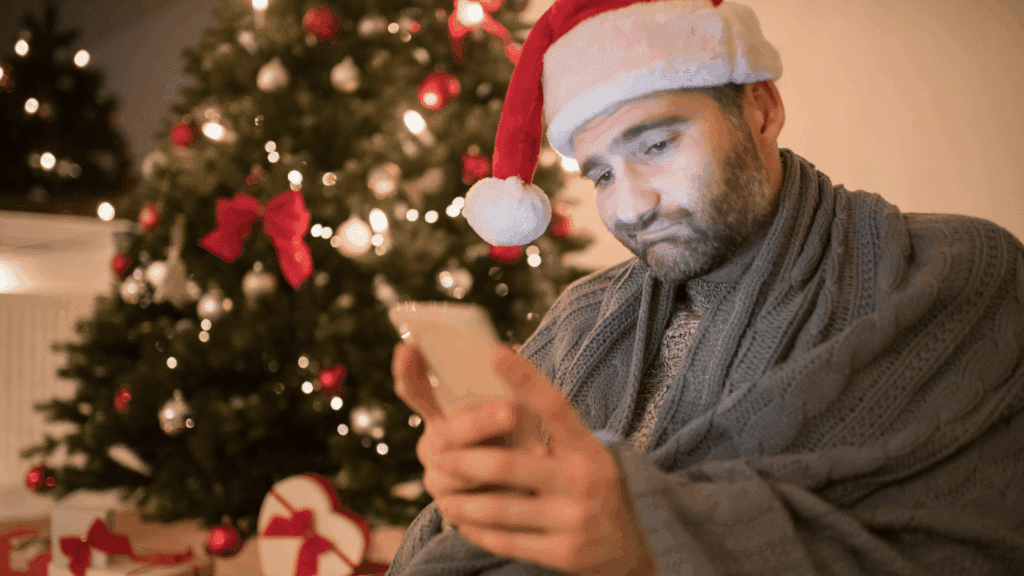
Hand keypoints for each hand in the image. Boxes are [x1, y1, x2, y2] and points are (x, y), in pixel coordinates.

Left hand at [391, 342, 654, 575]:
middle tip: (437, 454)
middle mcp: (583, 480)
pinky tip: (463, 520)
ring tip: (442, 493)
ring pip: (499, 508)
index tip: (495, 352)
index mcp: (587, 447)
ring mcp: (574, 520)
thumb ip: (551, 426)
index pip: (555, 406)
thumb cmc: (591, 485)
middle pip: (508, 465)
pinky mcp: (562, 553)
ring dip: (462, 500)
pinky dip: (476, 530)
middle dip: (464, 460)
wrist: (629, 548)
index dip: (525, 379)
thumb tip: (509, 372)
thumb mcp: (585, 450)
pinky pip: (505, 540)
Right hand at [391, 342, 546, 498]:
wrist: (536, 494)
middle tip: (511, 412)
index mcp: (440, 416)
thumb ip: (504, 390)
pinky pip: (469, 506)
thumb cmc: (524, 439)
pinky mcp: (454, 511)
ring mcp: (439, 481)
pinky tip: (525, 492)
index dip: (408, 370)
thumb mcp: (516, 409)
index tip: (411, 346)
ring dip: (494, 463)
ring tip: (536, 453)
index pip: (415, 391)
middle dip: (478, 422)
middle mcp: (433, 447)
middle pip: (446, 433)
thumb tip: (504, 354)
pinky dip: (501, 495)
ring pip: (456, 473)